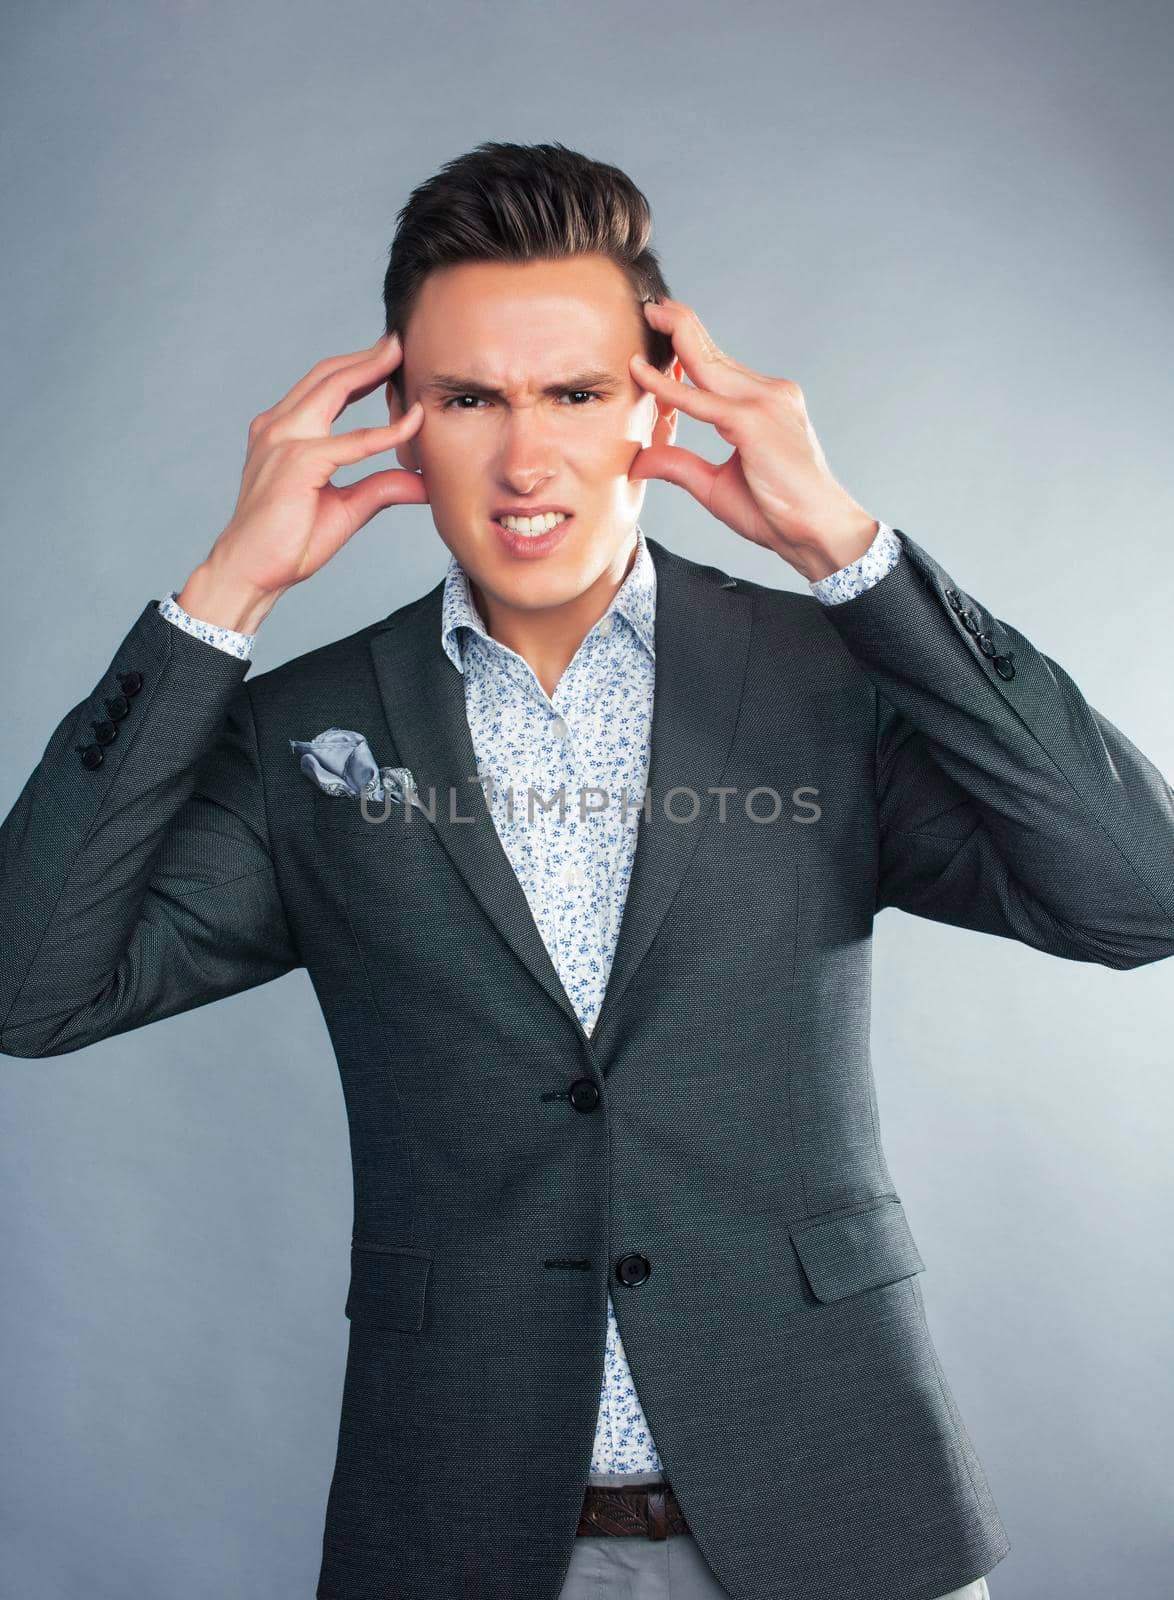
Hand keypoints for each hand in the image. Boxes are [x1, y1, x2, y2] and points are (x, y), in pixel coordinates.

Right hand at [180, 333, 428, 628]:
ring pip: (333, 389)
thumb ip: (380, 488)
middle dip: (366, 356)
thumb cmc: (288, 542)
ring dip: (370, 369)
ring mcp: (284, 440)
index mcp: (282, 432)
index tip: (389, 359)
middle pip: (327, 376)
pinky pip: (352, 442)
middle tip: (400, 341)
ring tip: (400, 354)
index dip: (358, 370)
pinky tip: (412, 421)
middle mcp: (278, 427)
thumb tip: (422, 483)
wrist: (251, 572)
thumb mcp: (346, 508)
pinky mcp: (299, 463)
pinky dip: (385, 431)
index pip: (323, 388)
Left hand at [627, 298, 877, 581]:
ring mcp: (764, 403)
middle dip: (680, 326)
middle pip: (714, 353)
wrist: (817, 533)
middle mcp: (768, 394)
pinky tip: (642, 373)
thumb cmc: (776, 513)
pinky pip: (700, 401)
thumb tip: (640, 460)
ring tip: (651, 314)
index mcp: (765, 404)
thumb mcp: (714, 486)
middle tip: (651, 307)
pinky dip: (668, 387)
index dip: (690, 345)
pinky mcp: (753, 422)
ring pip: (708, 363)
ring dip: (676, 336)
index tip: (661, 330)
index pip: (719, 367)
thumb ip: (680, 465)